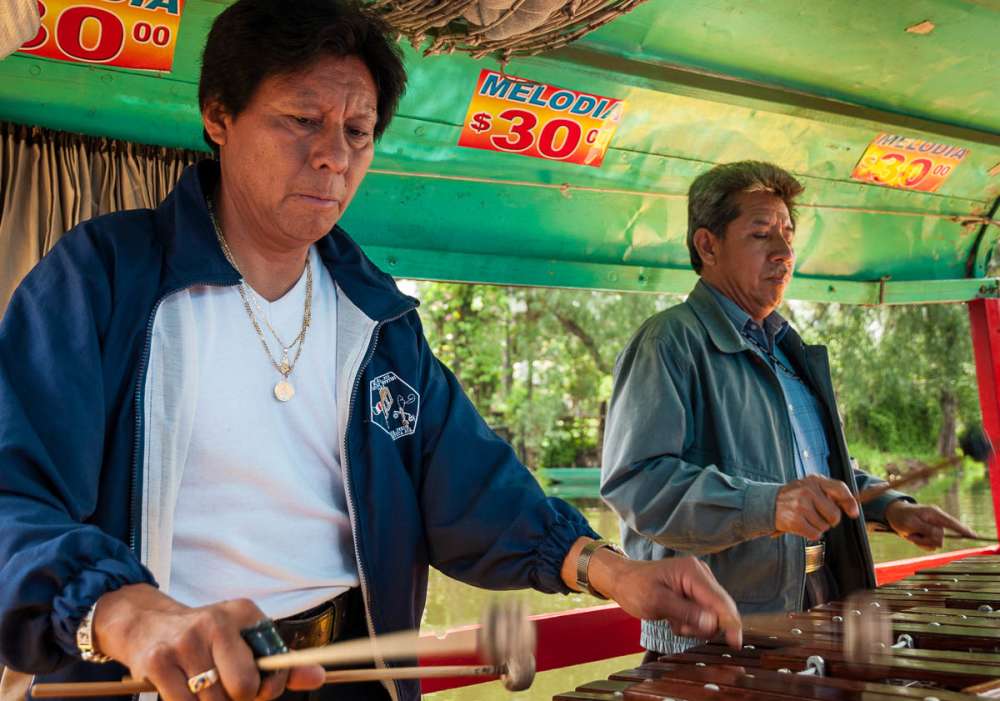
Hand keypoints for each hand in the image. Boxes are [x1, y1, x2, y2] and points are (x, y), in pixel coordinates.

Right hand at [93, 584, 324, 700]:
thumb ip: (281, 661)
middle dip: (238, 700)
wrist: (148, 623)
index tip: (257, 688)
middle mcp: (216, 622)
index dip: (267, 688)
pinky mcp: (158, 662)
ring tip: (204, 688)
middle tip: (227, 691)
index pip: (273, 665)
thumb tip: (319, 677)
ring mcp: (185, 642)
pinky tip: (184, 691)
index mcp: (245, 613)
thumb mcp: (244, 638)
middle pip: (243, 689)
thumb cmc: (206, 636)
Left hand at [580, 545, 740, 647]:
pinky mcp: (696, 592)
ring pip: (711, 615)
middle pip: (719, 610)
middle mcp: (701, 575)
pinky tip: (673, 618)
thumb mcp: (656, 602)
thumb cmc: (634, 587)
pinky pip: (703, 614)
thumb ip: (686, 612)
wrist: (621, 580)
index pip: (720, 601)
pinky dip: (690, 622)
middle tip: (677, 627)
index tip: (736, 643)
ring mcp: (700, 583)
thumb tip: (712, 624)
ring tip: (672, 621)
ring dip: (693, 625)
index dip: (731, 623)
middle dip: (701, 625)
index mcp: (693, 572)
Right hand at [774, 475, 859, 539]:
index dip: (850, 502)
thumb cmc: (795, 497)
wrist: (769, 503)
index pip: (839, 488)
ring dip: (818, 526)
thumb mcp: (810, 486)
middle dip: (830, 519)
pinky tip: (802, 525)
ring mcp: (800, 505)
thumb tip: (851, 508)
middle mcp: (808, 491)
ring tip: (806, 518)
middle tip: (819, 515)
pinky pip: (815, 534)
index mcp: (814, 480)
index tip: (853, 513)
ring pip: (825, 526)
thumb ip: (829, 492)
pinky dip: (811, 534)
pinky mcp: (795, 520)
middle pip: (834, 514)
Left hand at [885, 500, 977, 549]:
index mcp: (934, 514)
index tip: (974, 536)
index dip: (963, 530)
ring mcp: (935, 528)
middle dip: (925, 540)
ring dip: (921, 542)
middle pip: (940, 538)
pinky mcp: (931, 535)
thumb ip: (926, 529)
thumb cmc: (902, 517)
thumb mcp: (911, 523)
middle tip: (911, 534)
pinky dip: (920, 544)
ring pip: (935, 544)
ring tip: (911, 534)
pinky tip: (913, 537)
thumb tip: (941, 538)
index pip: (952, 523)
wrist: (894, 516)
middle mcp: (937, 521)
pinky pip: (930, 546)